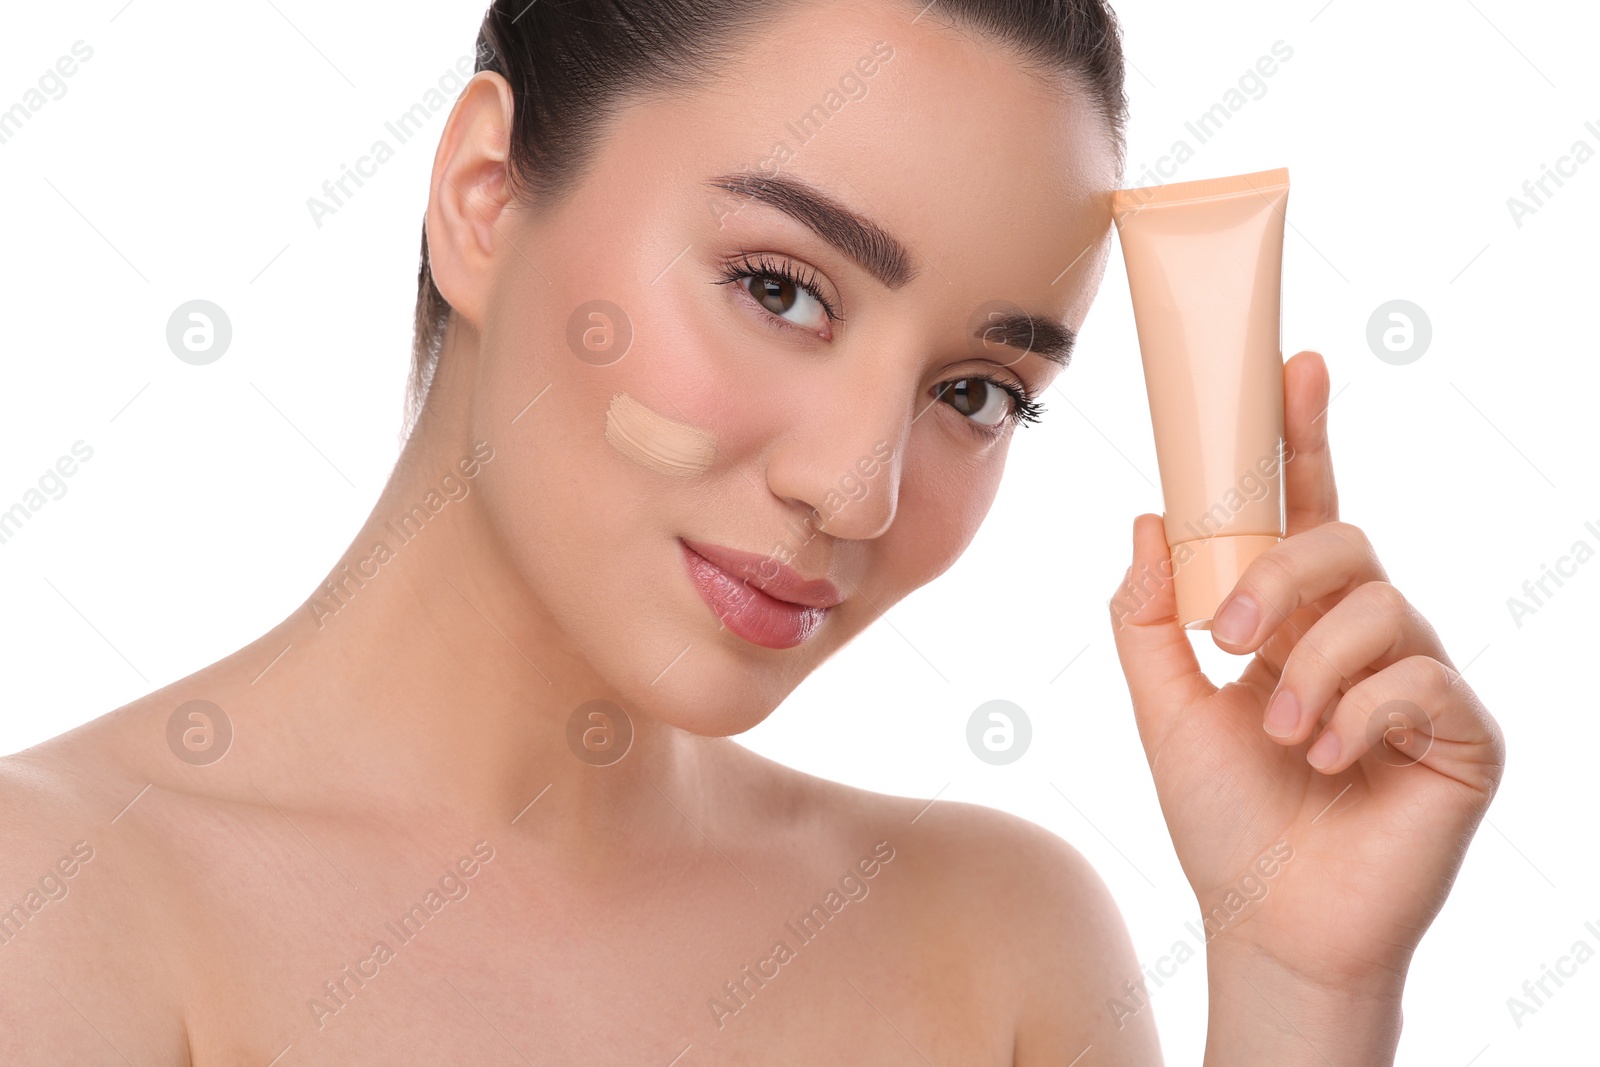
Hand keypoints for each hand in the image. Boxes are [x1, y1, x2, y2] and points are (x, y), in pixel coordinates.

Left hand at [1108, 350, 1505, 996]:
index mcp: (1293, 620)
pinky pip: (1420, 677)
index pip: (1304, 509)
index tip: (1294, 365)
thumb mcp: (1161, 706)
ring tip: (1279, 733)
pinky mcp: (1462, 732)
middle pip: (1343, 542)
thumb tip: (1146, 516)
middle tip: (1229, 639)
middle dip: (1280, 577)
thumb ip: (1148, 614)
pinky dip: (1357, 713)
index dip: (1303, 436)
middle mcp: (1363, 635)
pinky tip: (1329, 760)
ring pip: (1382, 604)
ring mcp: (1418, 680)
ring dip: (1312, 665)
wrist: (1269, 924)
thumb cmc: (1222, 817)